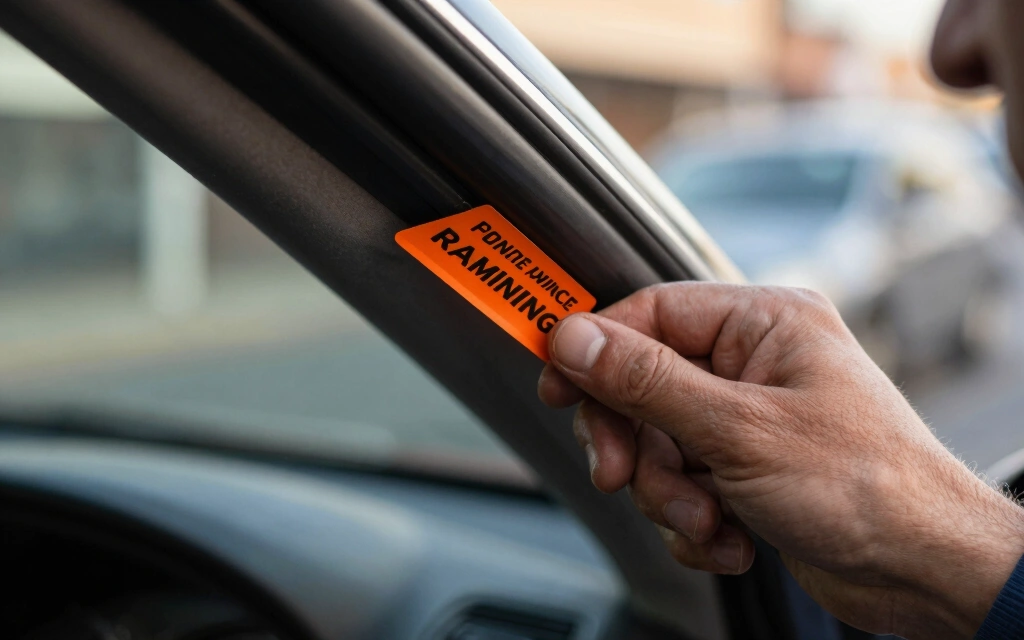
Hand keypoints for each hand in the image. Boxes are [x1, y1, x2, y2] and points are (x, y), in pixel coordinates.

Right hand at [538, 283, 1023, 638]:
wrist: (925, 571)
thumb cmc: (867, 486)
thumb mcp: (737, 429)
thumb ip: (646, 381)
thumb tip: (576, 337)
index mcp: (762, 323)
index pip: (649, 314)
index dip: (595, 350)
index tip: (558, 386)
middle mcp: (752, 363)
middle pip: (642, 386)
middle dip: (636, 444)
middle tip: (624, 475)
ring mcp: (747, 418)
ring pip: (657, 444)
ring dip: (669, 494)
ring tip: (708, 518)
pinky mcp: (745, 469)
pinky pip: (682, 483)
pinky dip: (693, 519)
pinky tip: (729, 537)